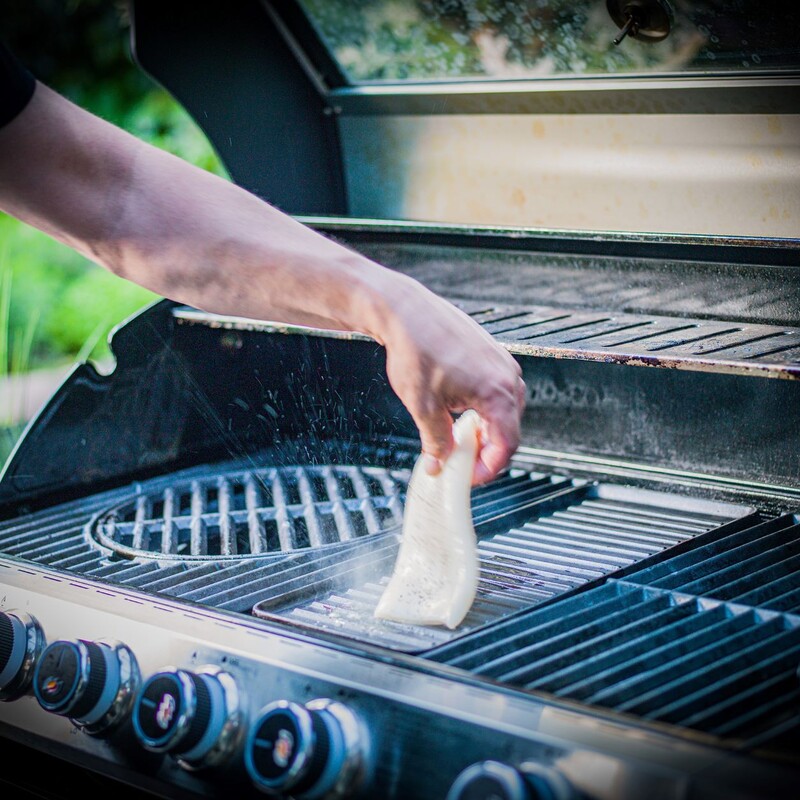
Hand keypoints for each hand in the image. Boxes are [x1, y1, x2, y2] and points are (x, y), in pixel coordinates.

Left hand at [377, 275, 525, 484]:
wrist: (406, 311)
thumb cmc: (416, 350)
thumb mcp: (423, 406)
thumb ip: (436, 440)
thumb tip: (439, 464)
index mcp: (498, 391)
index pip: (507, 444)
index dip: (489, 467)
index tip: (469, 477)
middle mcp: (507, 375)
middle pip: (509, 428)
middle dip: (486, 449)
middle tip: (460, 461)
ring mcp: (502, 362)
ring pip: (504, 409)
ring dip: (484, 428)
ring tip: (456, 435)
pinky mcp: (492, 353)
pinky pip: (497, 390)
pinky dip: (483, 407)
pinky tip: (458, 408)